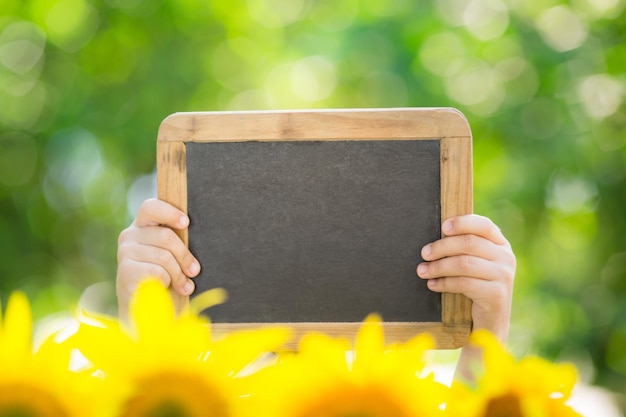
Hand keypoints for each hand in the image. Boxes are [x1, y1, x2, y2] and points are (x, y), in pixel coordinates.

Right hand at [116, 198, 200, 317]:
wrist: (140, 304)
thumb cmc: (161, 274)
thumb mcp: (170, 254)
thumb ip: (176, 244)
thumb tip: (193, 253)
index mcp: (142, 225)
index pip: (151, 207)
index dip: (169, 213)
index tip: (186, 223)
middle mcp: (129, 235)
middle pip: (166, 236)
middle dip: (184, 256)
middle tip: (194, 271)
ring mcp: (125, 252)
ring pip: (164, 257)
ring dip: (178, 274)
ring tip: (185, 285)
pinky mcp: (125, 270)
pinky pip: (157, 272)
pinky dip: (166, 282)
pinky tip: (165, 287)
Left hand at [417, 214, 515, 342]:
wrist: (488, 323)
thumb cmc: (475, 287)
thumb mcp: (474, 264)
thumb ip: (464, 248)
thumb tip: (438, 233)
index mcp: (500, 244)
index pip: (483, 225)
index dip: (462, 223)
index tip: (442, 227)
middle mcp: (506, 257)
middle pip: (469, 243)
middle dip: (442, 247)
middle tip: (424, 253)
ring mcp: (504, 276)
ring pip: (464, 263)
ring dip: (439, 267)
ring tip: (422, 271)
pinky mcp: (497, 294)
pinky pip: (464, 283)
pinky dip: (444, 283)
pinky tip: (432, 285)